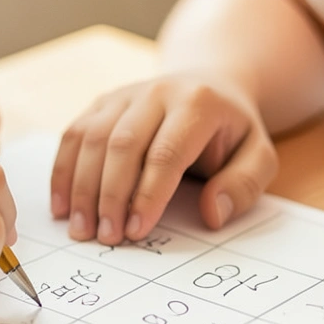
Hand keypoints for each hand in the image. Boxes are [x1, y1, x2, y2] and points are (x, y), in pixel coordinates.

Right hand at [51, 72, 277, 245]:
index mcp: (197, 104)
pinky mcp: (102, 102)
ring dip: (80, 187)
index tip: (136, 231)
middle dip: (109, 196)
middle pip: (121, 144)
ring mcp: (124, 95)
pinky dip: (63, 171)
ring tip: (80, 229)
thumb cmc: (232, 132)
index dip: (148, 194)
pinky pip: (74, 134)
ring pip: (91, 138)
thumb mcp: (260, 155)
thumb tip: (212, 213)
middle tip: (105, 238)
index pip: (166, 152)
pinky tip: (62, 206)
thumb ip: (244, 185)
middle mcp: (156, 92)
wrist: (211, 86)